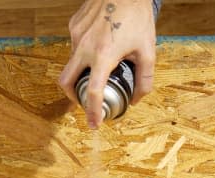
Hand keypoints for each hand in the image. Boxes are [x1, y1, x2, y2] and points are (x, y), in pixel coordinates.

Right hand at [59, 0, 156, 128]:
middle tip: (86, 103)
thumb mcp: (148, 50)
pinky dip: (83, 54)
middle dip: (73, 97)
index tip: (94, 123)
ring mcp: (76, 34)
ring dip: (81, 72)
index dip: (92, 111)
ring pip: (71, 62)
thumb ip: (145, 79)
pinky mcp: (73, 25)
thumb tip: (137, 99)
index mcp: (103, 55)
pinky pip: (74, 46)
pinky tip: (98, 47)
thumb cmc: (137, 16)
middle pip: (66, 81)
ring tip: (98, 71)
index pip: (93, 92)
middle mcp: (84, 46)